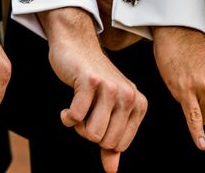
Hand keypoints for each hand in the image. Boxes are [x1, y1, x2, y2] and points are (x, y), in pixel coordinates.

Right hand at [38, 7, 147, 172]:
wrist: (76, 44)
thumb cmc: (92, 79)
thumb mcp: (107, 109)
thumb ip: (111, 140)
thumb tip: (112, 170)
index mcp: (138, 105)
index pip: (119, 145)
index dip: (101, 137)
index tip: (95, 118)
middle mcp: (129, 96)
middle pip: (104, 141)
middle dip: (87, 132)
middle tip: (84, 112)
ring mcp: (110, 88)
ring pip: (92, 132)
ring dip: (77, 125)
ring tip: (76, 108)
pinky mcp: (90, 82)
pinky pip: (75, 117)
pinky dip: (67, 117)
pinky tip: (66, 106)